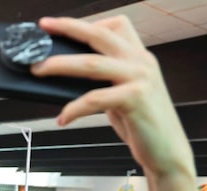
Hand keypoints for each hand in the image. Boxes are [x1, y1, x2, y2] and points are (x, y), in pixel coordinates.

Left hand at [31, 16, 193, 175]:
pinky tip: (63, 118)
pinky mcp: (135, 99)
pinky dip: (73, 109)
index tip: (60, 25)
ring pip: (90, 64)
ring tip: (38, 70)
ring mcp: (139, 78)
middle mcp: (141, 62)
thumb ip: (105, 79)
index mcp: (139, 57)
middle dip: (67, 28)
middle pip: (99, 35)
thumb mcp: (124, 93)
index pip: (115, 25)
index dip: (86, 23)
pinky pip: (94, 99)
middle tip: (43, 28)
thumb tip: (68, 74)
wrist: (167, 151)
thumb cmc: (143, 124)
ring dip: (59, 65)